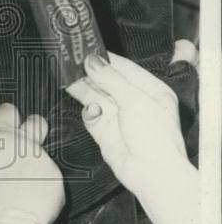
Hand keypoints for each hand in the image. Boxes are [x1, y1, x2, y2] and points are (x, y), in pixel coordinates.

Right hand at [0, 104, 64, 223]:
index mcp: (0, 138)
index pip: (7, 110)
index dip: (4, 118)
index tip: (2, 125)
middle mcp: (25, 145)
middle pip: (36, 122)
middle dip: (30, 129)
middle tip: (23, 141)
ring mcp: (45, 163)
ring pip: (42, 156)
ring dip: (33, 168)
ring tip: (20, 189)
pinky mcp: (58, 182)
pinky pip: (50, 180)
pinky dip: (43, 189)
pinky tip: (31, 202)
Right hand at [66, 50, 187, 196]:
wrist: (152, 173)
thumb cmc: (155, 137)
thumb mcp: (134, 100)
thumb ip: (110, 79)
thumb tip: (92, 61)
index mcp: (150, 90)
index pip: (124, 68)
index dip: (105, 59)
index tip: (86, 49)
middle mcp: (134, 102)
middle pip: (107, 82)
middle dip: (90, 73)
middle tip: (70, 62)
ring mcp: (119, 117)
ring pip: (96, 97)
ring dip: (83, 89)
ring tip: (68, 79)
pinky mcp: (106, 132)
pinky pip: (92, 116)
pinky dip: (89, 112)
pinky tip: (91, 111)